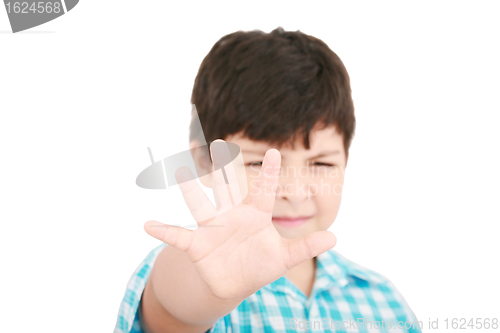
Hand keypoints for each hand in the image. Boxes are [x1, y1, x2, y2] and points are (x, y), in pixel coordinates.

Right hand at [144, 139, 336, 299]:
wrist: (234, 281)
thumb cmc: (260, 264)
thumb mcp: (284, 258)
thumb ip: (305, 247)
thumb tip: (334, 238)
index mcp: (255, 215)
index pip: (263, 191)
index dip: (269, 173)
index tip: (275, 152)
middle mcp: (232, 215)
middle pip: (227, 188)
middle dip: (223, 167)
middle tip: (217, 142)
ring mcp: (213, 228)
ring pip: (201, 205)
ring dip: (190, 191)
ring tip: (179, 172)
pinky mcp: (198, 245)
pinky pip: (179, 236)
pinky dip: (164, 231)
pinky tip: (148, 225)